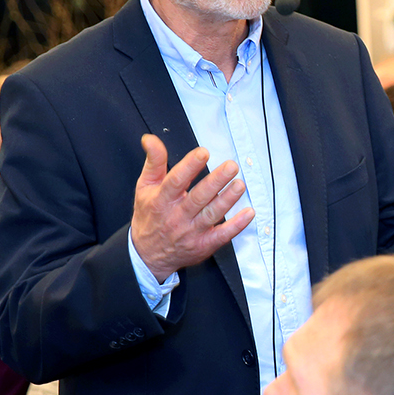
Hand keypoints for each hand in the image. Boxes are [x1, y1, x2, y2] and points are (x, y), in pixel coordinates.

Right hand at [130, 136, 255, 280]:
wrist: (148, 254)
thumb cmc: (149, 216)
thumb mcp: (145, 187)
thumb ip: (153, 162)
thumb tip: (150, 139)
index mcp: (162, 200)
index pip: (175, 181)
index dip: (189, 166)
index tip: (203, 153)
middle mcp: (177, 216)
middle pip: (198, 197)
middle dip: (216, 181)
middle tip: (231, 166)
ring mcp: (191, 232)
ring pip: (212, 214)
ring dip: (228, 199)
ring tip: (240, 185)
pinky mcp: (203, 245)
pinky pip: (222, 235)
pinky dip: (236, 225)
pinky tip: (248, 213)